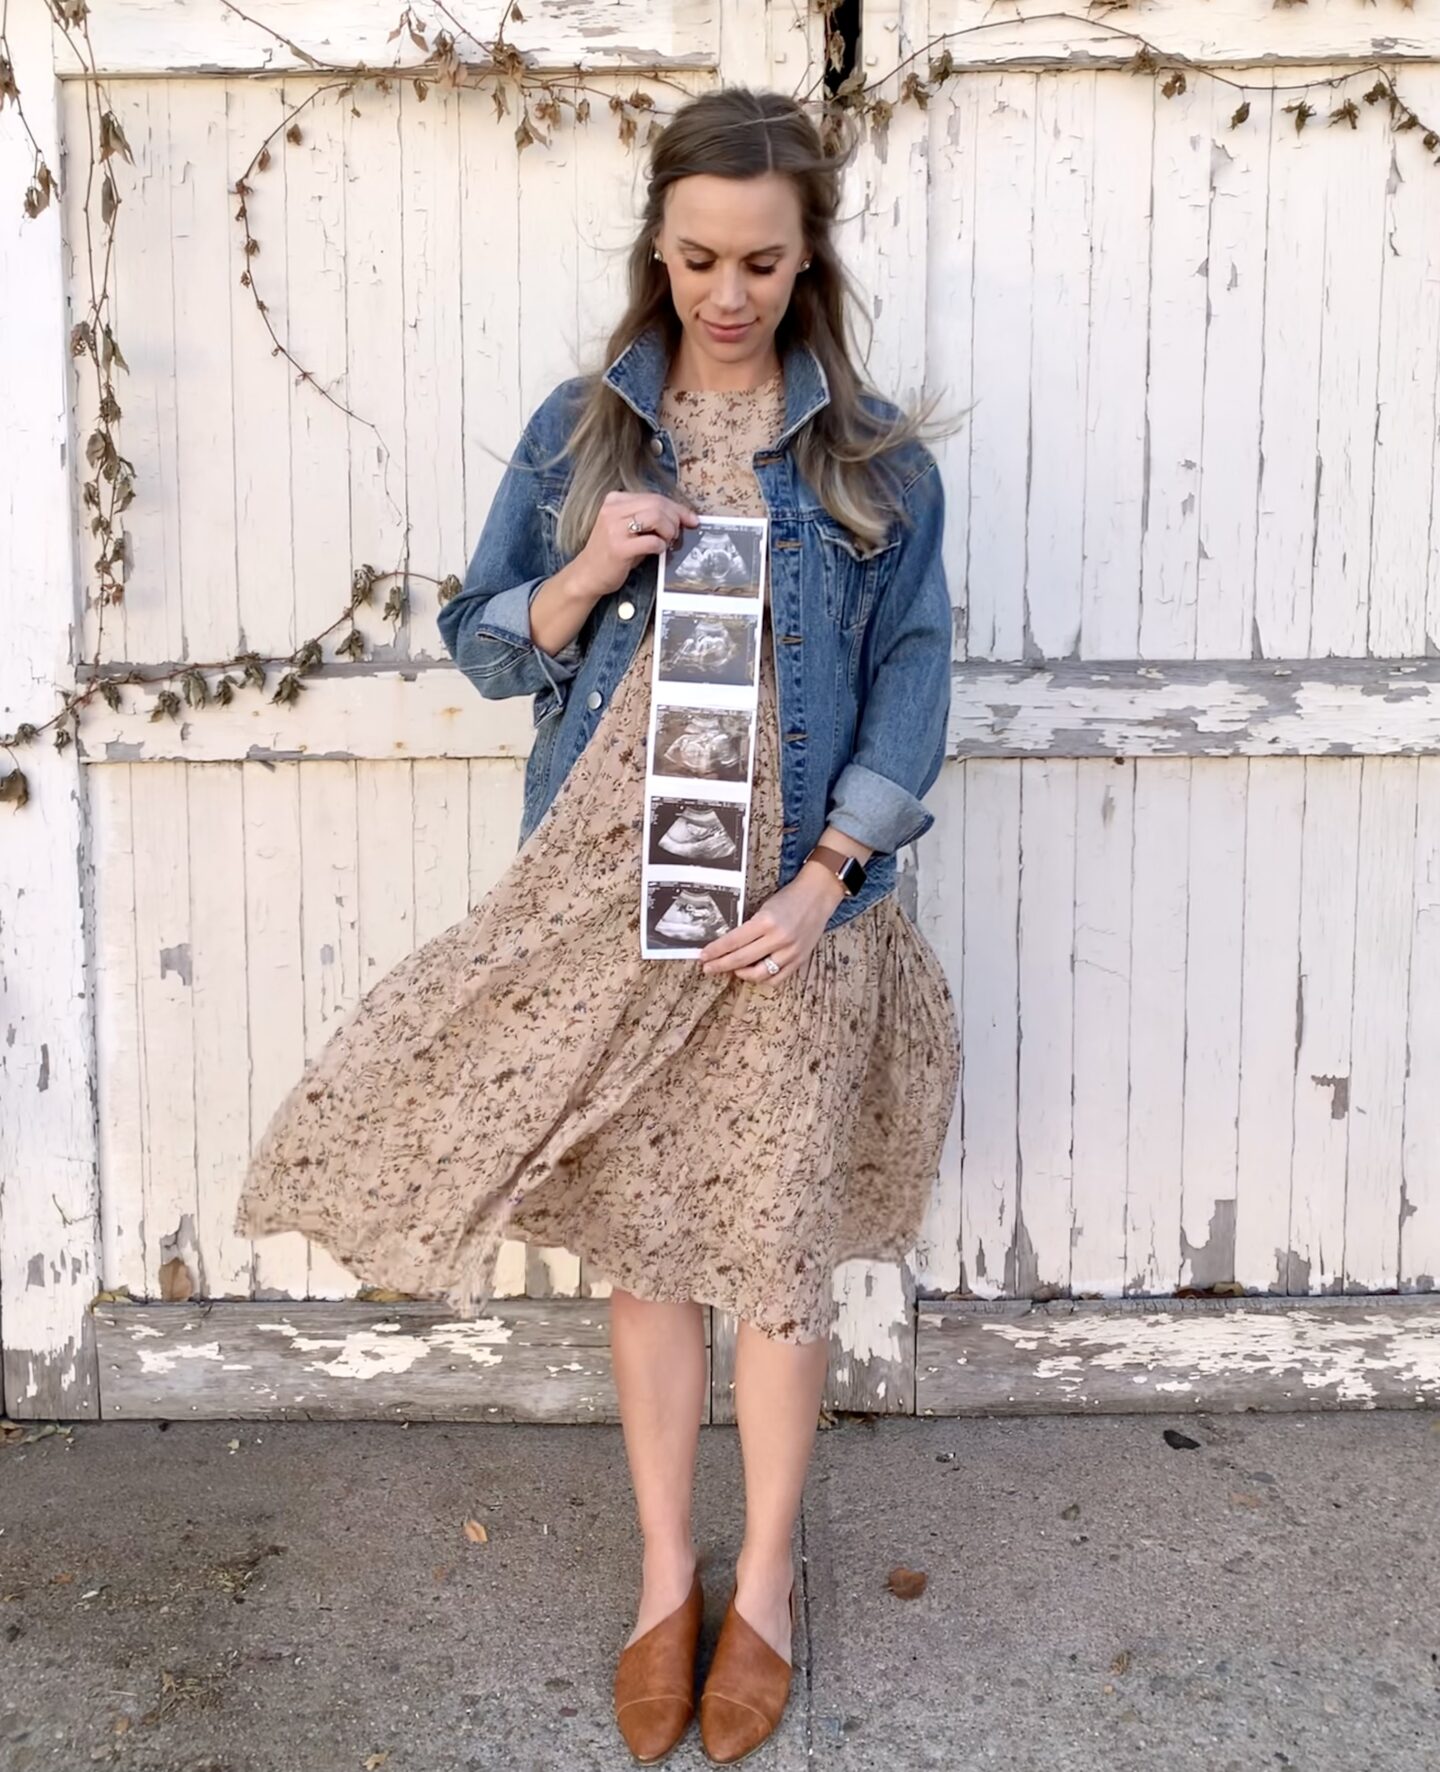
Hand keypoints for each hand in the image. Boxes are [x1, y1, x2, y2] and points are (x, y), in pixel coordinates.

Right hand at [574, 491, 699, 598]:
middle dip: (675, 519)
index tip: (691, 519)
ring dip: (669, 530)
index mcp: (615, 500)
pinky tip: (657, 551)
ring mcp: (614, 528)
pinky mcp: (619, 547)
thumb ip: (649, 519)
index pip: (654, 497)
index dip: (677, 508)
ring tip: (667, 541)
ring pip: (655, 516)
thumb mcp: (627, 528)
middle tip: (677, 534)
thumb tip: (682, 518)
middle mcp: (613, 510)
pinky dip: (660, 545)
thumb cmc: (611, 552)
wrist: (588, 574)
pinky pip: (651, 540)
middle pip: (657, 504)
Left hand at [698, 865, 846, 984]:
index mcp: (766, 921)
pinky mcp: (799, 960)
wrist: (818, 896)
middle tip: (708, 968)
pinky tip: (754, 973)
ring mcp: (790, 951)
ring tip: (733, 970)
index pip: (734, 941)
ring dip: (741, 974)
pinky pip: (777, 978)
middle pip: (742, 960)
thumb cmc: (790, 897)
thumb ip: (750, 927)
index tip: (703, 956)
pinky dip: (763, 979)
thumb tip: (728, 945)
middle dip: (721, 965)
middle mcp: (779, 938)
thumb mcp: (765, 907)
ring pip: (759, 974)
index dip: (716, 951)